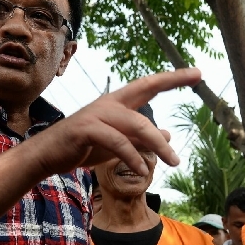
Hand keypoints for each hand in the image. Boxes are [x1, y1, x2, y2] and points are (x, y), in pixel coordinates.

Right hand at [33, 68, 200, 176]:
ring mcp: (96, 114)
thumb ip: (142, 139)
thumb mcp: (119, 143)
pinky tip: (144, 171)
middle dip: (171, 85)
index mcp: (117, 103)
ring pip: (136, 123)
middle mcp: (109, 103)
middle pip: (145, 91)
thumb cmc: (83, 147)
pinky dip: (133, 156)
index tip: (197, 73)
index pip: (149, 84)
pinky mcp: (86, 130)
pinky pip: (116, 141)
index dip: (172, 78)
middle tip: (198, 84)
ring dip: (157, 144)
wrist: (47, 156)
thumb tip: (168, 136)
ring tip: (174, 162)